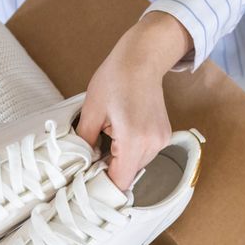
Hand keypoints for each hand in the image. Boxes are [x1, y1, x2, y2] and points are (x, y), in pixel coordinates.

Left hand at [77, 11, 191, 189]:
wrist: (142, 59)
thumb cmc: (115, 79)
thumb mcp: (91, 111)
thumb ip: (85, 143)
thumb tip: (81, 164)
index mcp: (133, 139)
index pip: (120, 181)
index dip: (103, 184)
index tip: (88, 180)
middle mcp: (152, 144)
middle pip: (128, 174)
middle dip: (109, 168)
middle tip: (92, 152)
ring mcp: (161, 140)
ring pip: (136, 165)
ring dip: (120, 158)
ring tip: (110, 134)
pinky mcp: (163, 135)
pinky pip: (144, 153)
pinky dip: (131, 149)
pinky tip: (122, 131)